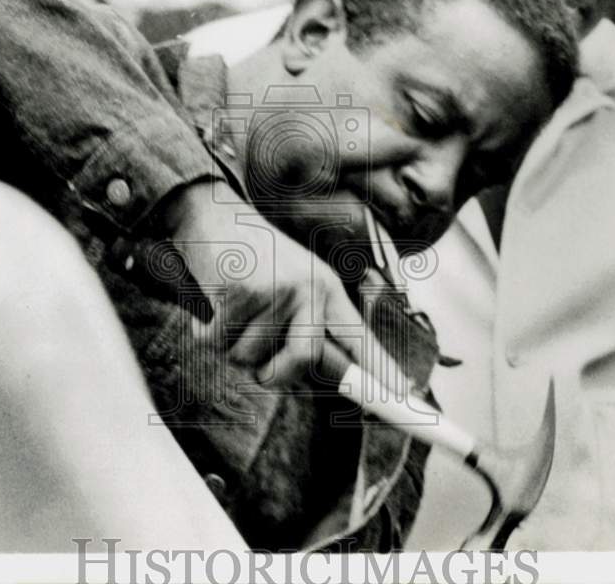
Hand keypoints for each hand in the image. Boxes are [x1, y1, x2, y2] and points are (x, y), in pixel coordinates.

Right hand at [163, 180, 404, 388]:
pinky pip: (218, 343)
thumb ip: (311, 329)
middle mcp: (309, 288)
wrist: (214, 213)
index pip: (360, 339)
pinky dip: (206, 333)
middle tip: (258, 361)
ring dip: (231, 346)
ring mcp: (276, 288)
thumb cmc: (255, 259)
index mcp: (328, 290)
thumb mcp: (296, 284)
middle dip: (273, 374)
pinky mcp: (240, 290)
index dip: (383, 373)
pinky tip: (212, 304)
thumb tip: (326, 377)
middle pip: (302, 361)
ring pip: (249, 358)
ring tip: (233, 311)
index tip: (408, 400)